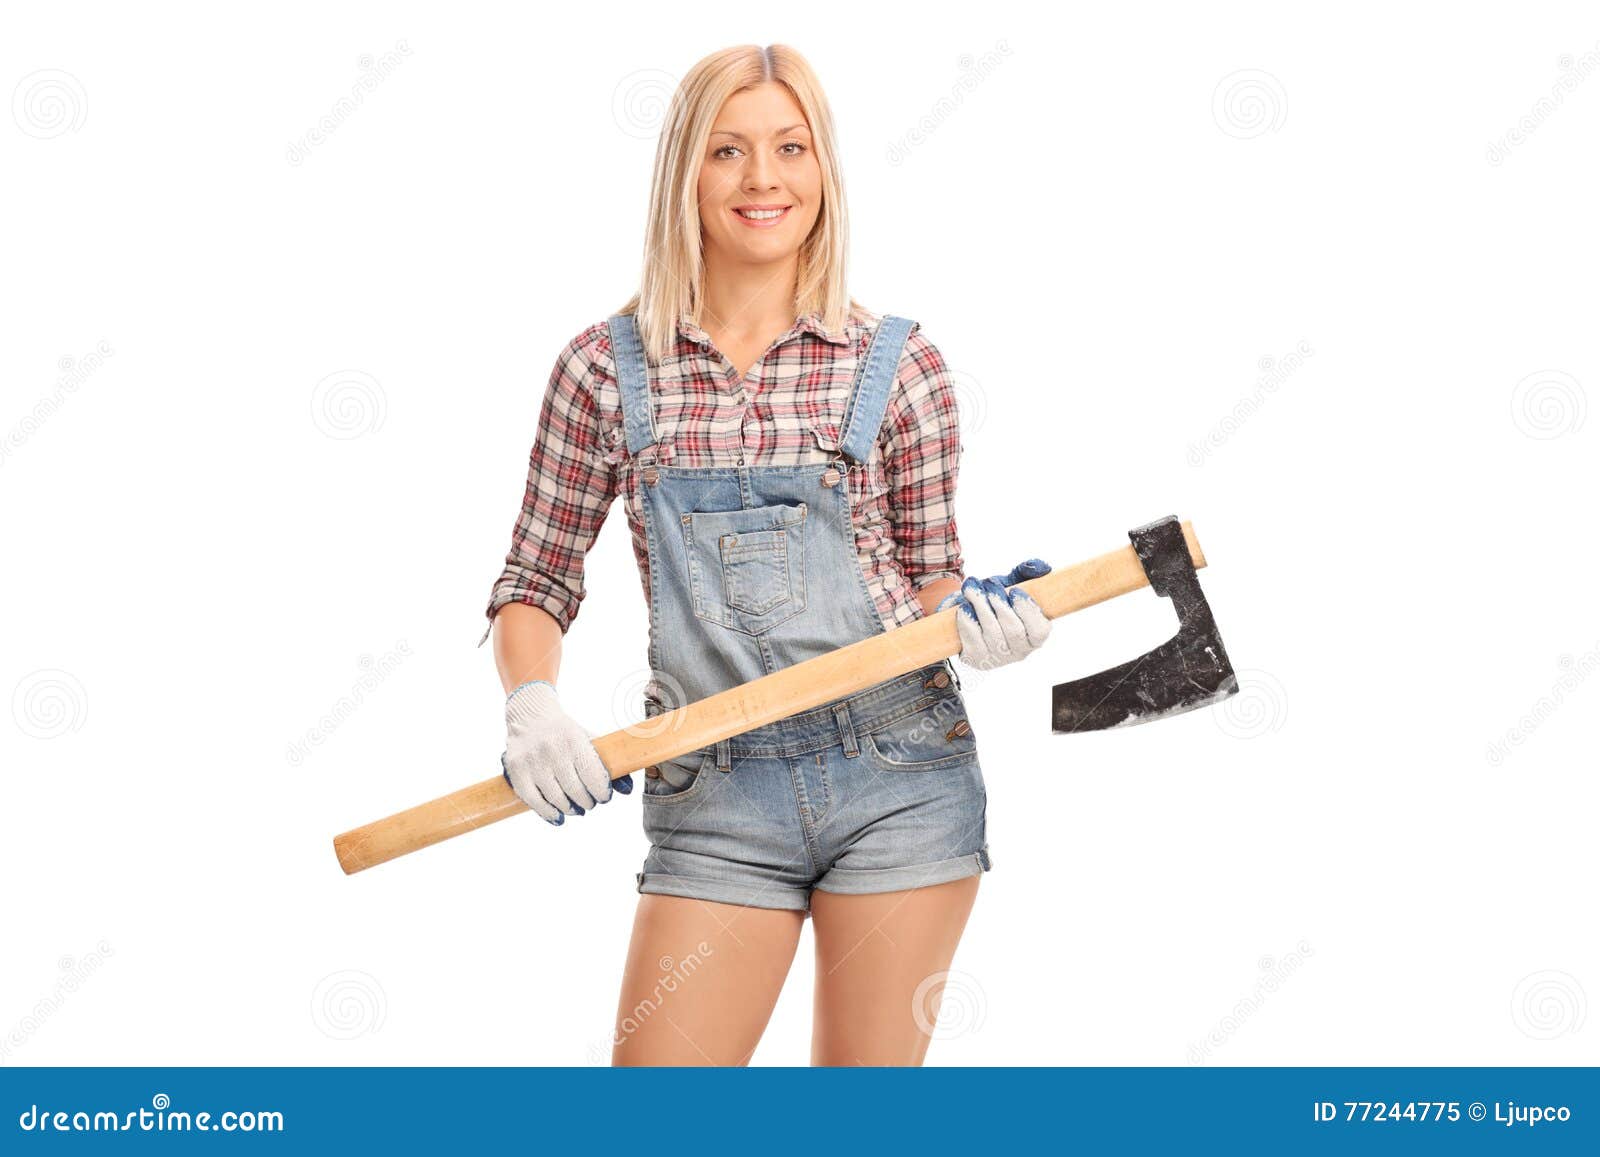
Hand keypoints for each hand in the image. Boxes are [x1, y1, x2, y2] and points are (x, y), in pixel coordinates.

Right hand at [501, 680, 631, 824]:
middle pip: (574, 790)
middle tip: (589, 803)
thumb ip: (606, 763)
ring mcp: (531, 761)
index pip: (592, 774)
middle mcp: (551, 749)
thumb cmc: (564, 733)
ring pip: (555, 798)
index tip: (604, 796)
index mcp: (573, 738)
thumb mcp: (587, 739)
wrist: (530, 717)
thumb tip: (627, 789)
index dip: (601, 791)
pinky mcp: (516, 771)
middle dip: (587, 802)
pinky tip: (558, 816)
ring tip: (576, 808)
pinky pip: (534, 801)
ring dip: (570, 809)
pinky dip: (548, 813)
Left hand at [936, 559, 1052, 671]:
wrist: (963, 609)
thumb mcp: (1011, 581)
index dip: (1028, 610)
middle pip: (1014, 630)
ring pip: (992, 633)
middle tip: (989, 584)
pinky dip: (966, 618)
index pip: (1040, 630)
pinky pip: (971, 638)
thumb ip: (1027, 572)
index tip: (1014, 591)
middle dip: (999, 603)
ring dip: (980, 606)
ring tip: (972, 589)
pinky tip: (964, 607)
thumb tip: (1040, 567)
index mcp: (1035, 635)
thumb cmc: (994, 598)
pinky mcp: (975, 659)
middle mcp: (1019, 651)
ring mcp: (997, 658)